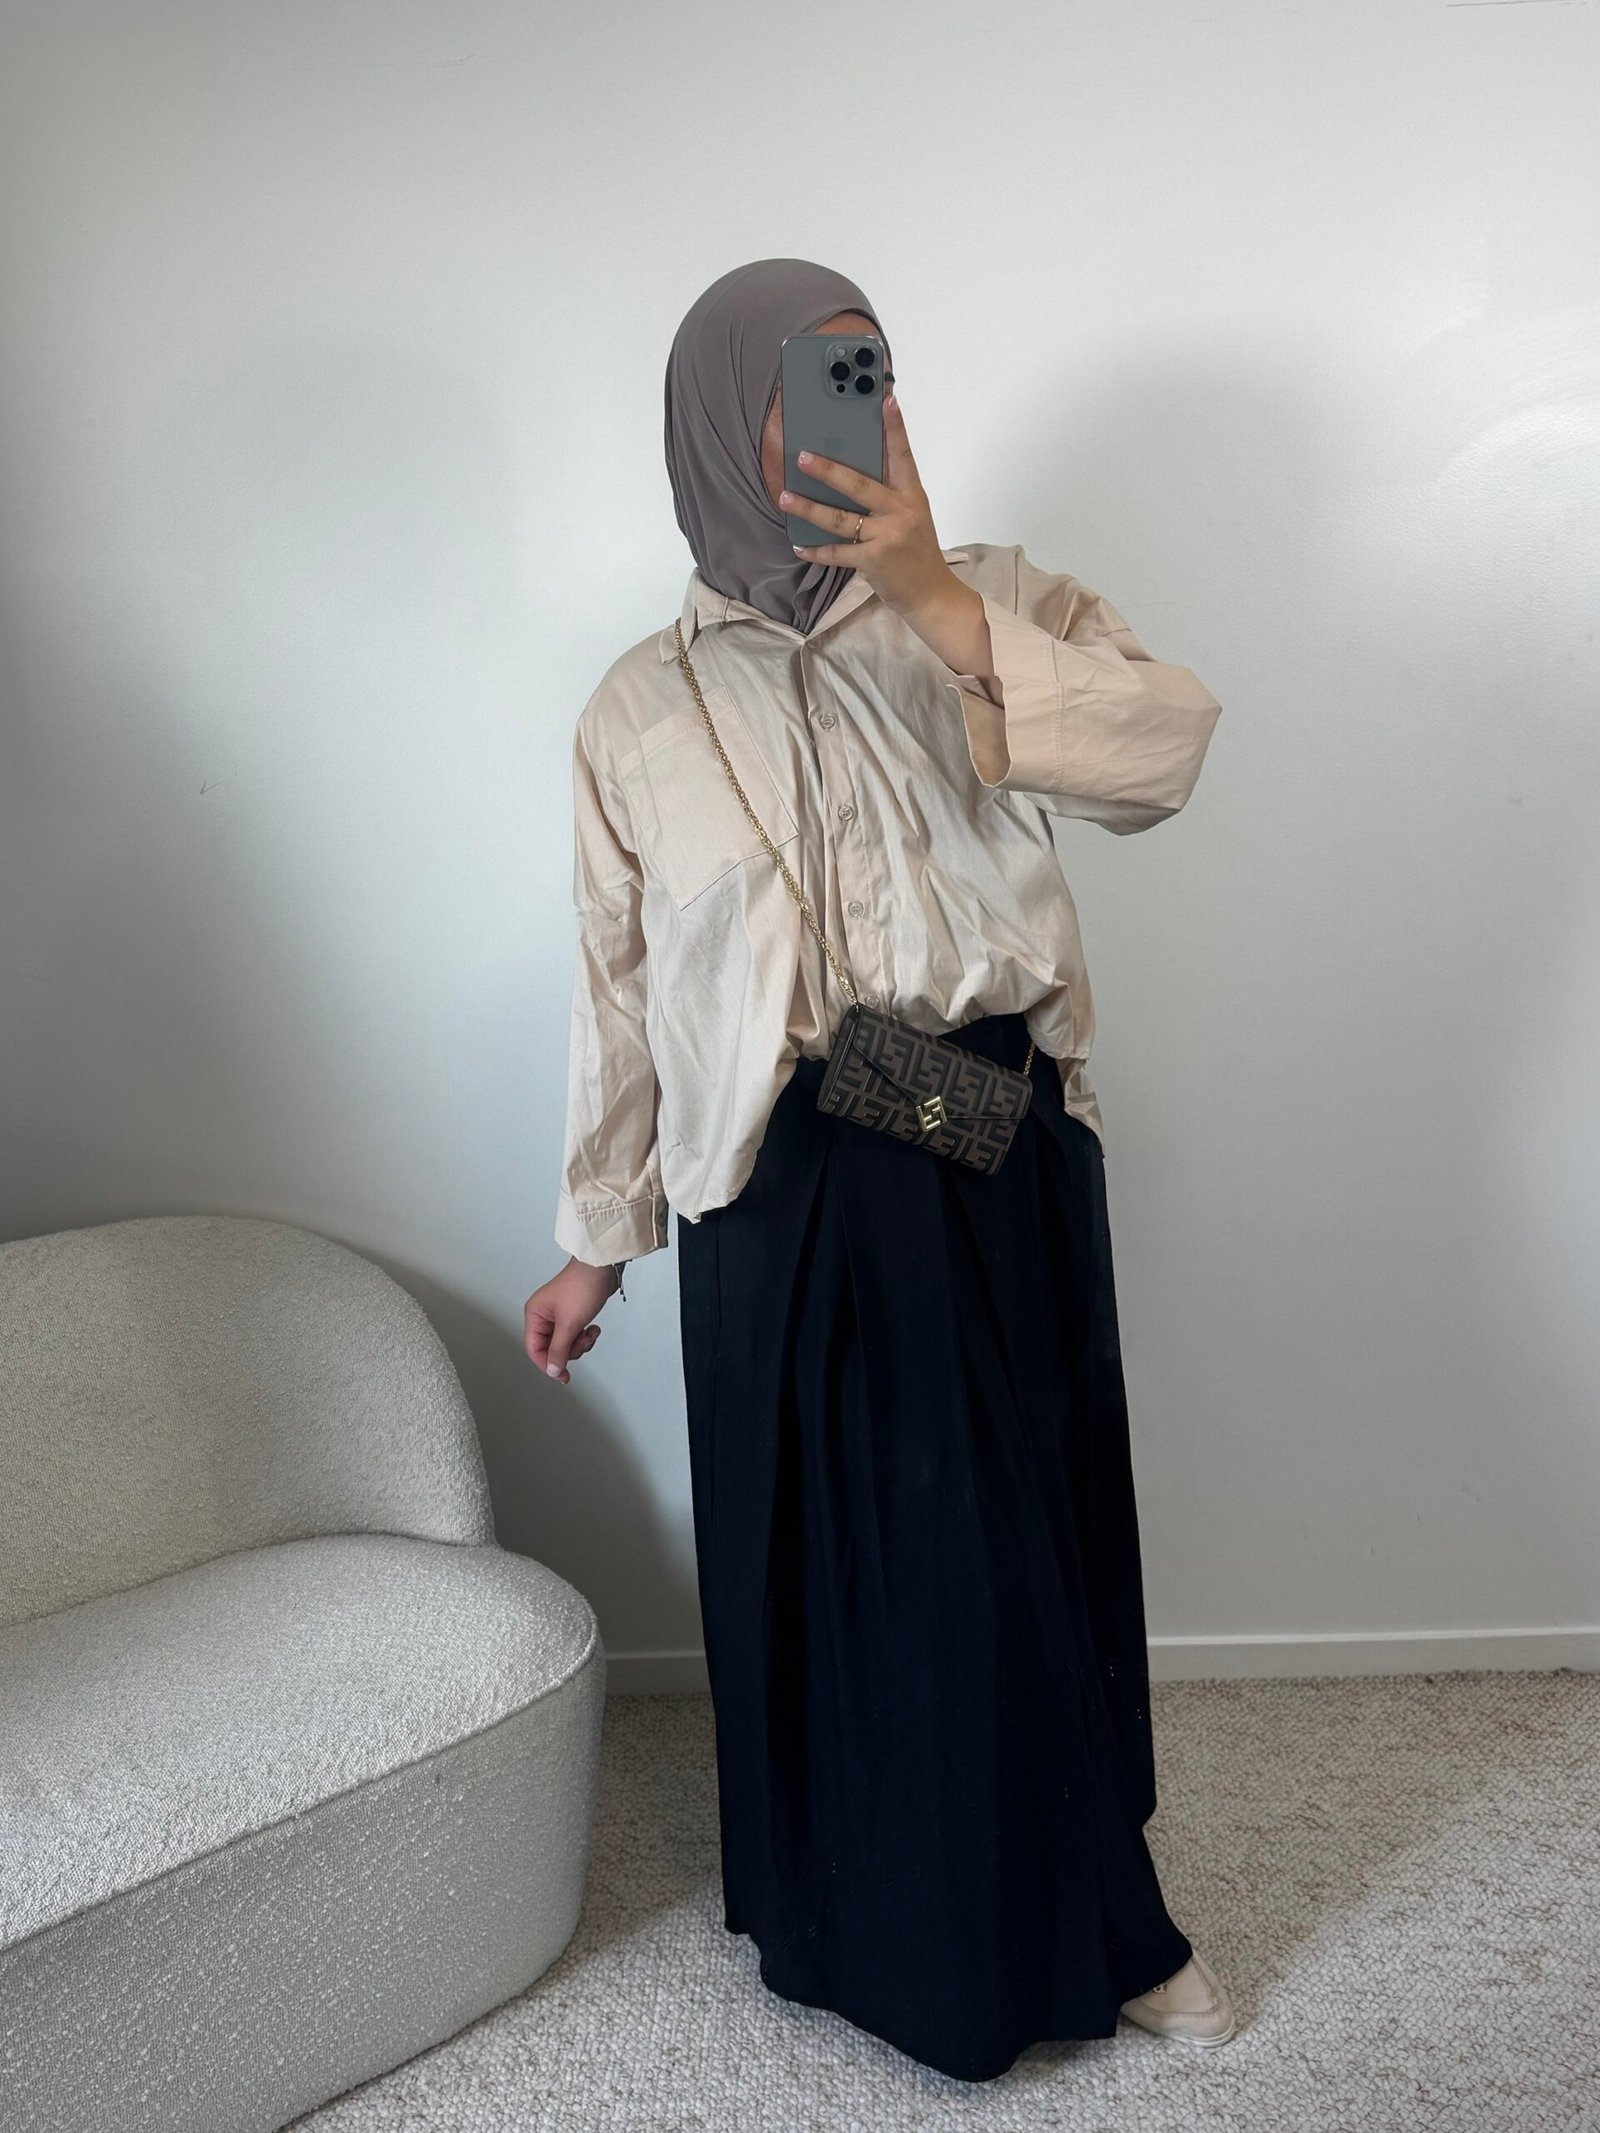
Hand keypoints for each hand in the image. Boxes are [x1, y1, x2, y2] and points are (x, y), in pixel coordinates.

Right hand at [524, 1256, 618, 1384]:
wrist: (601, 1268)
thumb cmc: (582, 1286)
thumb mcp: (569, 1324)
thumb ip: (559, 1350)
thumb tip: (553, 1370)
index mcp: (535, 1315)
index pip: (534, 1349)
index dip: (547, 1364)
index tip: (562, 1375)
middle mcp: (543, 1315)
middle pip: (551, 1348)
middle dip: (570, 1349)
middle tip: (581, 1341)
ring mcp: (558, 1314)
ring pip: (565, 1343)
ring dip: (580, 1342)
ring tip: (589, 1332)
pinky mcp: (572, 1313)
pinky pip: (575, 1334)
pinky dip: (585, 1335)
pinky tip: (593, 1328)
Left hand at [779, 393, 954, 623]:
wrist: (930, 593)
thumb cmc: (916, 551)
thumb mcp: (911, 516)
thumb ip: (887, 495)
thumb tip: (847, 474)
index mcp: (912, 495)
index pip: (903, 455)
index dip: (895, 428)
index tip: (886, 400)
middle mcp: (901, 512)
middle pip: (859, 484)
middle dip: (828, 470)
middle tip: (802, 457)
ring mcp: (887, 536)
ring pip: (840, 519)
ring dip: (809, 508)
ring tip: (785, 498)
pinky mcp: (874, 560)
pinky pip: (837, 552)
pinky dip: (816, 550)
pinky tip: (799, 544)